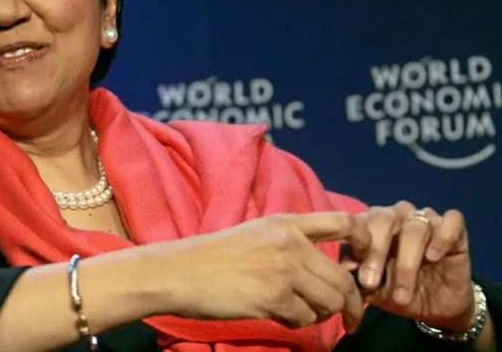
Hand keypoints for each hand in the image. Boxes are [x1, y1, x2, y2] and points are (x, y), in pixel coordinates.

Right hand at [164, 212, 369, 331]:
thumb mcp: (255, 233)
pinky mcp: (274, 296)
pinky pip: (305, 318)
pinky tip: (277, 314)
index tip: (363, 265)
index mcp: (286, 222)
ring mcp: (283, 269)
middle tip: (353, 318)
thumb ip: (289, 243)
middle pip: (344, 277)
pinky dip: (298, 322)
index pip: (343, 222)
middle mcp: (290, 242)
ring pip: (330, 301)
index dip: (365, 242)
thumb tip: (324, 269)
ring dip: (323, 315)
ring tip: (303, 313)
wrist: (179, 271)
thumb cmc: (213, 256)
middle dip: (353, 303)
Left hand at [350, 201, 475, 329]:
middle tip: (370, 281)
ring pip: (415, 227)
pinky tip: (433, 257)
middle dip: (375, 250)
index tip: (351, 271)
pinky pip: (452, 221)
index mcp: (372, 225)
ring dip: (407, 262)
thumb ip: (358, 278)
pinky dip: (442, 237)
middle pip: (384, 218)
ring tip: (402, 293)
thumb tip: (343, 270)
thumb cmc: (397, 291)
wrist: (436, 307)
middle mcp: (397, 216)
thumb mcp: (374, 290)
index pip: (359, 224)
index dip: (353, 245)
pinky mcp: (454, 230)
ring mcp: (426, 220)